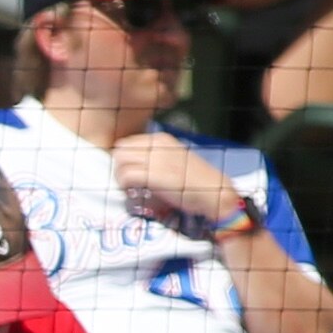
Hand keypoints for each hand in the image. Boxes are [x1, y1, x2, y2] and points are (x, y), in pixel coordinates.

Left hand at [113, 131, 251, 232]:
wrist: (213, 191)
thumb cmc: (195, 180)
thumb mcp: (175, 159)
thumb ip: (156, 157)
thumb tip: (135, 164)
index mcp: (162, 140)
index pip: (127, 143)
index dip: (124, 159)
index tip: (130, 172)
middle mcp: (157, 146)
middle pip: (119, 151)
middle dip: (119, 167)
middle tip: (127, 182)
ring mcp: (155, 159)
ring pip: (119, 162)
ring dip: (120, 177)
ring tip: (130, 188)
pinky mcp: (154, 175)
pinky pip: (126, 176)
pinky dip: (125, 186)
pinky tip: (135, 193)